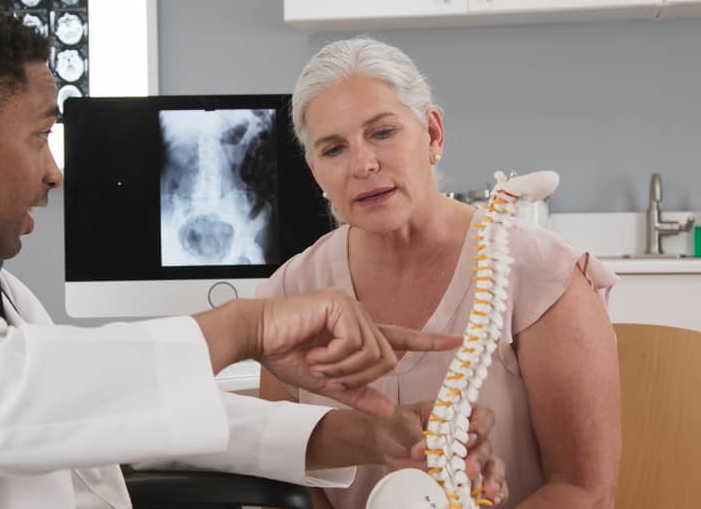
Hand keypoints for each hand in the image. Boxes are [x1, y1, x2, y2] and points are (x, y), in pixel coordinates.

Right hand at [255, 289, 460, 416]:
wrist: (256, 335)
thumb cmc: (284, 353)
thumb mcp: (327, 381)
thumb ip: (357, 392)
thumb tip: (388, 408)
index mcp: (357, 331)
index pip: (400, 337)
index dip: (429, 341)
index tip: (458, 341)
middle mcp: (359, 315)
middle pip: (388, 357)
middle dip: (360, 375)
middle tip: (329, 375)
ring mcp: (350, 306)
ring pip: (373, 352)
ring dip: (345, 368)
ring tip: (318, 361)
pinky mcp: (339, 304)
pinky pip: (355, 343)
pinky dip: (335, 356)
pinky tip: (315, 351)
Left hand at [376, 401, 508, 505]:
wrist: (385, 443)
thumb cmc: (397, 424)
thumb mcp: (402, 423)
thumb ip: (412, 435)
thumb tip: (420, 450)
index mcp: (455, 415)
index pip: (480, 415)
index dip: (481, 424)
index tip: (470, 436)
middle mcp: (466, 436)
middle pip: (486, 444)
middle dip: (480, 457)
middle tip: (469, 469)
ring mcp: (466, 457)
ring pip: (491, 465)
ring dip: (493, 477)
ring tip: (488, 491)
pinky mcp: (461, 477)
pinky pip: (483, 484)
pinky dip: (491, 493)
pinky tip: (490, 500)